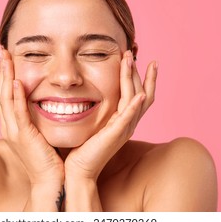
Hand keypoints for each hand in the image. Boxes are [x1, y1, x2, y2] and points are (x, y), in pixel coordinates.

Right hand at [0, 49, 63, 184]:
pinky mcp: (23, 137)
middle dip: (2, 71)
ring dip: (5, 77)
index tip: (8, 58)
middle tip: (3, 51)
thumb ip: (40, 116)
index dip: (5, 75)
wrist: (52, 180)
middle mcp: (9, 126)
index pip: (6, 95)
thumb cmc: (51, 157)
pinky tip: (16, 82)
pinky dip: (16, 97)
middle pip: (1, 93)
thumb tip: (49, 100)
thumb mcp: (43, 131)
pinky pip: (18, 113)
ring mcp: (14, 131)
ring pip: (5, 99)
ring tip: (6, 58)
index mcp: (13, 124)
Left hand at [65, 50, 157, 179]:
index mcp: (123, 120)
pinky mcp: (115, 135)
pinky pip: (129, 118)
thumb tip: (88, 91)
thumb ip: (96, 108)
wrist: (78, 170)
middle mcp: (128, 123)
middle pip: (142, 93)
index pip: (139, 94)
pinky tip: (139, 93)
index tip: (138, 58)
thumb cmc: (82, 147)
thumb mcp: (93, 122)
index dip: (141, 76)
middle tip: (133, 51)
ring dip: (134, 78)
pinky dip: (136, 106)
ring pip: (136, 99)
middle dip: (139, 71)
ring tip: (129, 59)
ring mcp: (124, 129)